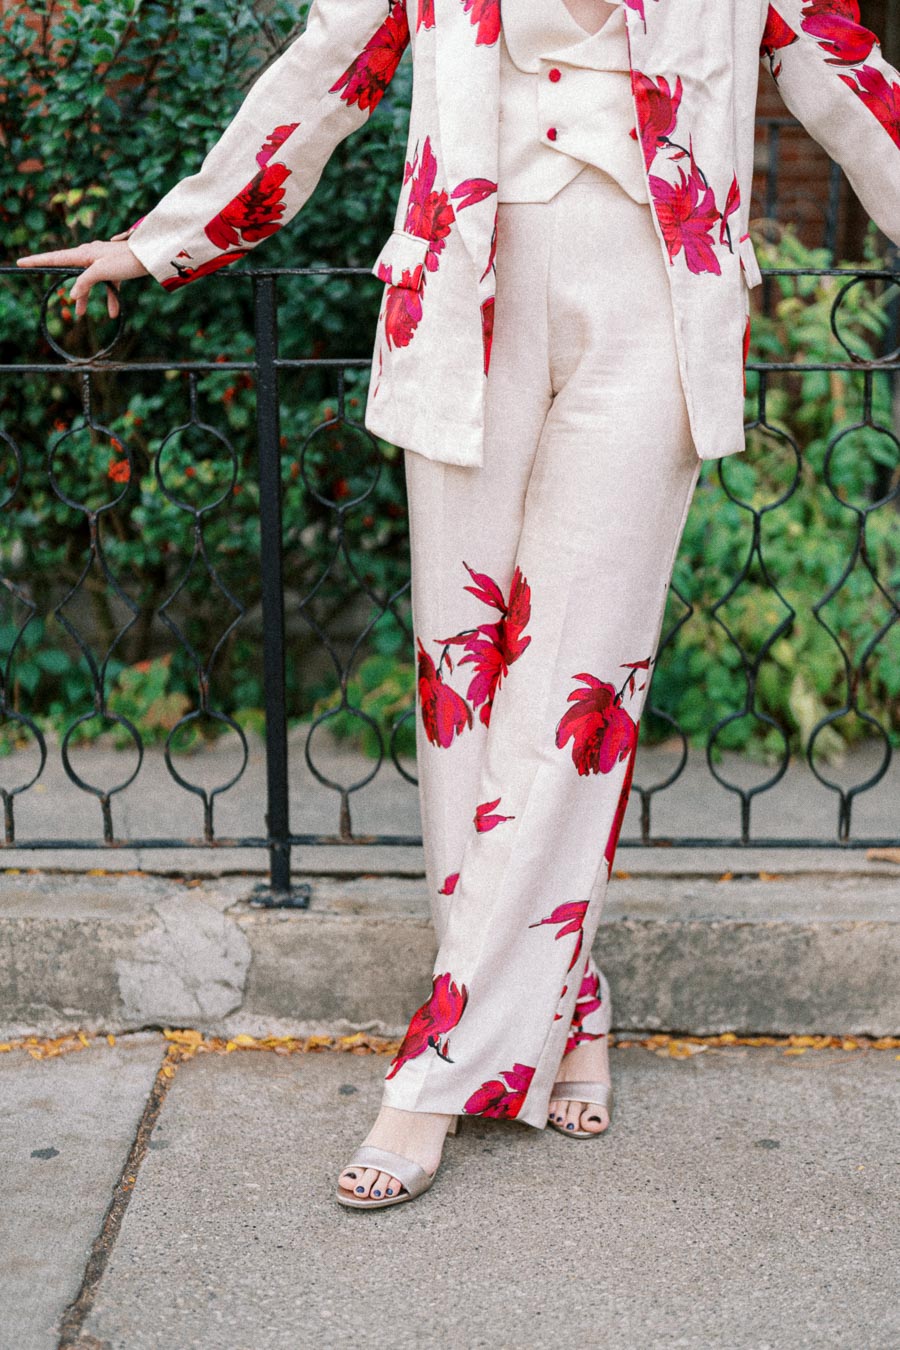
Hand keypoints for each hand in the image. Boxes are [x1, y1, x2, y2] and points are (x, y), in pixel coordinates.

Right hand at [16, 239, 149, 319]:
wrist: (151, 255)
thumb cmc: (127, 260)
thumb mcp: (103, 271)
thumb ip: (85, 281)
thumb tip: (72, 294)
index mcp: (84, 254)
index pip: (55, 258)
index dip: (37, 261)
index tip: (21, 262)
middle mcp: (91, 255)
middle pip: (74, 274)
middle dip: (69, 289)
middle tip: (56, 298)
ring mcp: (103, 262)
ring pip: (90, 282)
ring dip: (86, 298)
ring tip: (81, 315)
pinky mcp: (115, 268)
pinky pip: (108, 284)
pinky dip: (109, 298)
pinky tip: (113, 314)